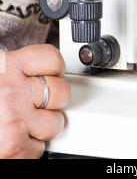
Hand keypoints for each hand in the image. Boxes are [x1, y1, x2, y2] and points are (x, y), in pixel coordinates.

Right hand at [0, 44, 69, 158]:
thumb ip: (13, 71)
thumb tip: (38, 73)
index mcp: (6, 67)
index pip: (51, 58)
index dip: (55, 67)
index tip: (52, 74)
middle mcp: (12, 92)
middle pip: (60, 91)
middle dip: (54, 99)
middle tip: (40, 103)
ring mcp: (15, 121)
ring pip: (55, 122)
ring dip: (45, 126)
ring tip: (26, 123)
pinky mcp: (14, 148)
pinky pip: (40, 149)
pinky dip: (31, 148)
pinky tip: (16, 139)